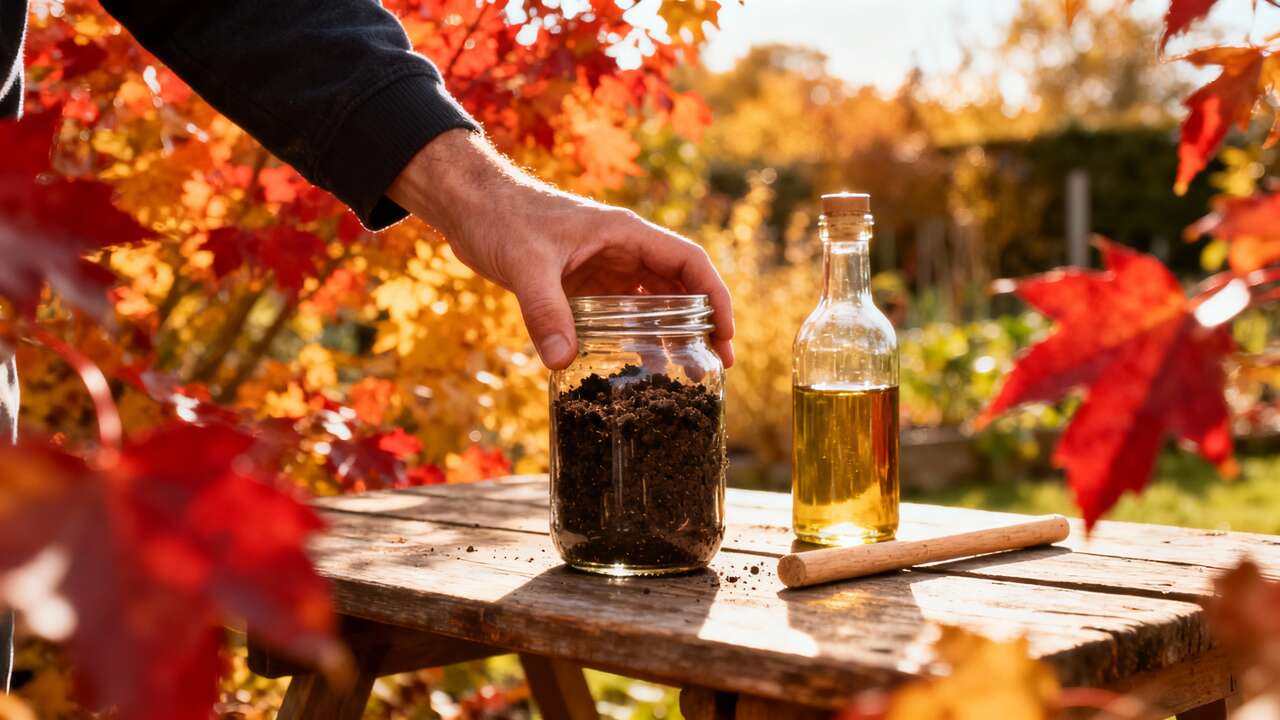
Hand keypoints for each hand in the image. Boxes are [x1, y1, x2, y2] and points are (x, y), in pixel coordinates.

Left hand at [388, 129, 733, 369]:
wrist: (468, 206)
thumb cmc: (501, 217)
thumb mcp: (525, 264)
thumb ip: (545, 312)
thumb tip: (562, 361)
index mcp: (625, 233)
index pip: (688, 262)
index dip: (715, 297)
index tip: (725, 334)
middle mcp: (622, 249)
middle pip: (679, 285)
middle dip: (702, 323)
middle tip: (715, 365)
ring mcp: (603, 266)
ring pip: (652, 300)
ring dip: (671, 332)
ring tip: (684, 372)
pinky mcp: (581, 282)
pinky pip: (620, 310)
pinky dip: (634, 334)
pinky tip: (636, 362)